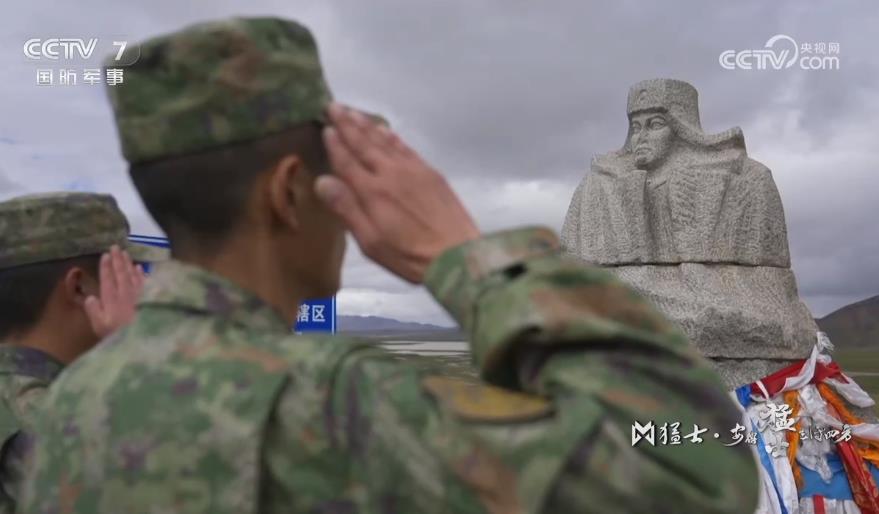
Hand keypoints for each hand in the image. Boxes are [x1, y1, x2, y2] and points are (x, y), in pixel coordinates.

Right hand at [84, 246, 145, 337]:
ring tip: (125, 252)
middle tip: (115, 247)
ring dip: (128, 263)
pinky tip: (140, 267)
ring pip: (133, 274)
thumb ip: (93, 311)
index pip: (108, 279)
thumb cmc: (120, 334)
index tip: (105, 255)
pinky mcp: (152, 297)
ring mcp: (140, 294)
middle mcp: (126, 293)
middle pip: (121, 273)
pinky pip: (145, 281)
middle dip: (117, 259)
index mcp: (112, 299)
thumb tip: (89, 297)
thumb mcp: (101, 327)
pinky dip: (142, 273)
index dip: (106, 267)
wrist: (147, 338)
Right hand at [316, 103, 480, 282]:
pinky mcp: (430, 173)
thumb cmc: (408, 256)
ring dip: (367, 125)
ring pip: (385, 141)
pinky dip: (392, 136)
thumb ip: (346, 209)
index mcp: (372, 192)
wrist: (456, 255)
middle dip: (347, 125)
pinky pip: (405, 147)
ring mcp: (412, 170)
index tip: (325, 128)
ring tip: (354, 112)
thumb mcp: (370, 241)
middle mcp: (390, 173)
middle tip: (334, 106)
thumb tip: (322, 180)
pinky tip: (385, 129)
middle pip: (364, 144)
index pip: (347, 162)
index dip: (335, 145)